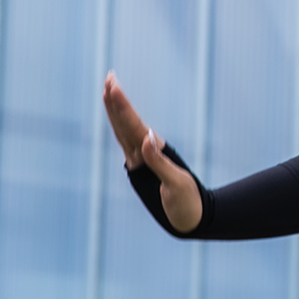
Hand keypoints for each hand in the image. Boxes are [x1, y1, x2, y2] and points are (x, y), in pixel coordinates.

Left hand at [102, 72, 201, 232]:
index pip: (130, 126)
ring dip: (116, 109)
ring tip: (109, 89)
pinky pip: (131, 138)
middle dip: (114, 101)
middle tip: (109, 76)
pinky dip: (124, 123)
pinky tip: (122, 116)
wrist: (188, 222)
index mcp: (146, 160)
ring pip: (123, 130)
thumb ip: (160, 162)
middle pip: (122, 125)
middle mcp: (139, 158)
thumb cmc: (186, 205)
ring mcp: (141, 161)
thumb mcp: (176, 184)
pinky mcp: (147, 164)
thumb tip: (149, 136)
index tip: (112, 86)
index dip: (121, 106)